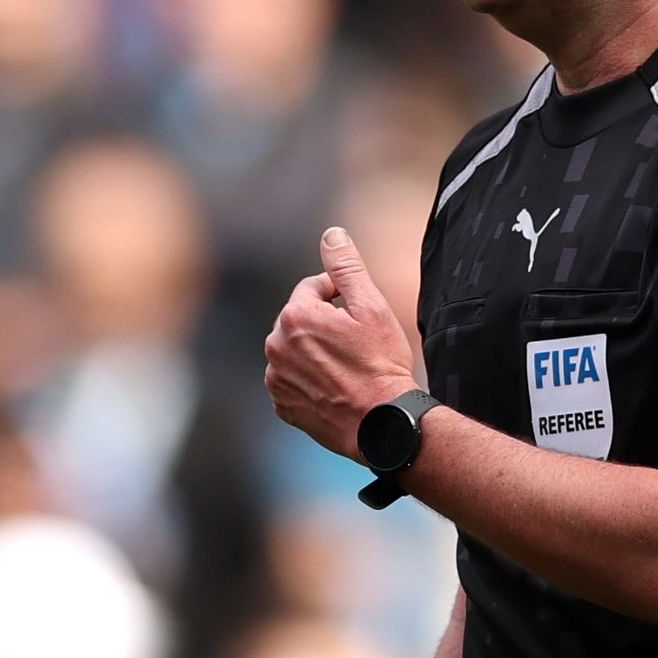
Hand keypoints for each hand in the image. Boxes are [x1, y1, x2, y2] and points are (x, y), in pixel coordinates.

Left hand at [263, 225, 418, 457]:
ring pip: (295, 349)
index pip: (313, 288)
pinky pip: (292, 379)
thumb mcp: (371, 307)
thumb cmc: (380, 364)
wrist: (382, 423)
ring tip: (347, 366)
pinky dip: (309, 378)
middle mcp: (276, 346)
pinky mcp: (281, 404)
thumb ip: (346, 267)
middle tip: (356, 343)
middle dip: (325, 323)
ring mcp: (275, 378)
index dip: (340, 296)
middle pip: (300, 318)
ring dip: (316, 350)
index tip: (360, 316)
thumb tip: (331, 234)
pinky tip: (335, 386)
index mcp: (295, 317)